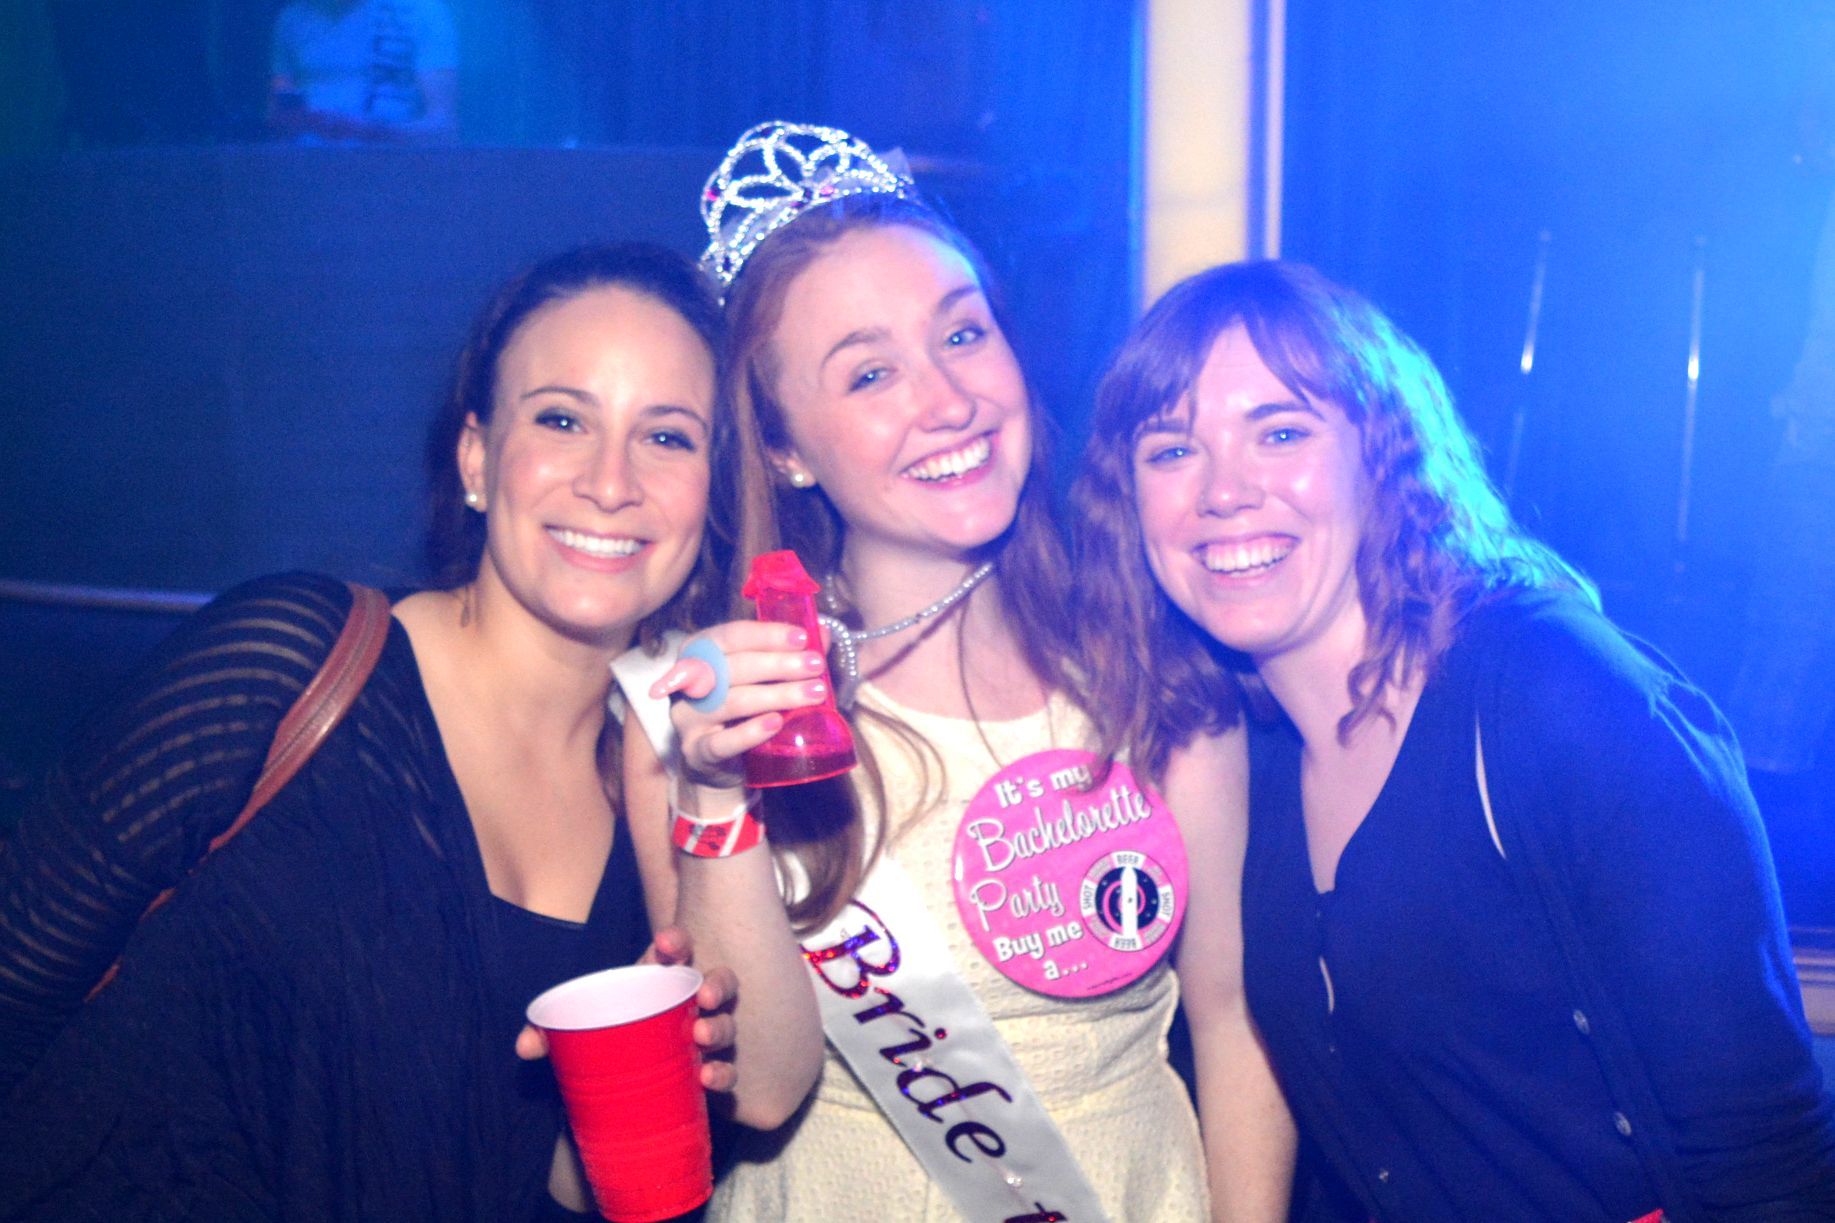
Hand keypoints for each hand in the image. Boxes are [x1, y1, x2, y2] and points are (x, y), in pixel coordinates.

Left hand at [515, 925, 740, 1092]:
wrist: (632, 1078)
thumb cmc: (613, 1035)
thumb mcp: (586, 1024)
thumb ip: (553, 1030)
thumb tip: (526, 1044)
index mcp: (663, 979)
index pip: (678, 949)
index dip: (677, 940)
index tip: (666, 942)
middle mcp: (692, 1002)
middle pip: (718, 982)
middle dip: (717, 984)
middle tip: (704, 998)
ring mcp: (706, 1034)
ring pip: (728, 1024)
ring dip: (721, 1028)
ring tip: (704, 1037)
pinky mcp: (710, 1068)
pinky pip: (729, 1069)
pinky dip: (724, 1074)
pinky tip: (710, 1079)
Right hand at [651, 621, 830, 791]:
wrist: (721, 762)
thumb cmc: (744, 709)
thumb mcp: (763, 677)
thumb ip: (788, 655)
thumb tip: (822, 634)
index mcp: (700, 651)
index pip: (732, 636)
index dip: (767, 635)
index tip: (803, 638)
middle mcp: (689, 682)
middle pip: (734, 667)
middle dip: (779, 664)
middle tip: (816, 665)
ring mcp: (688, 718)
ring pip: (733, 702)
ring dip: (778, 695)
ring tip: (814, 694)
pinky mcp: (696, 751)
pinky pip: (722, 742)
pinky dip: (750, 732)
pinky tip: (777, 723)